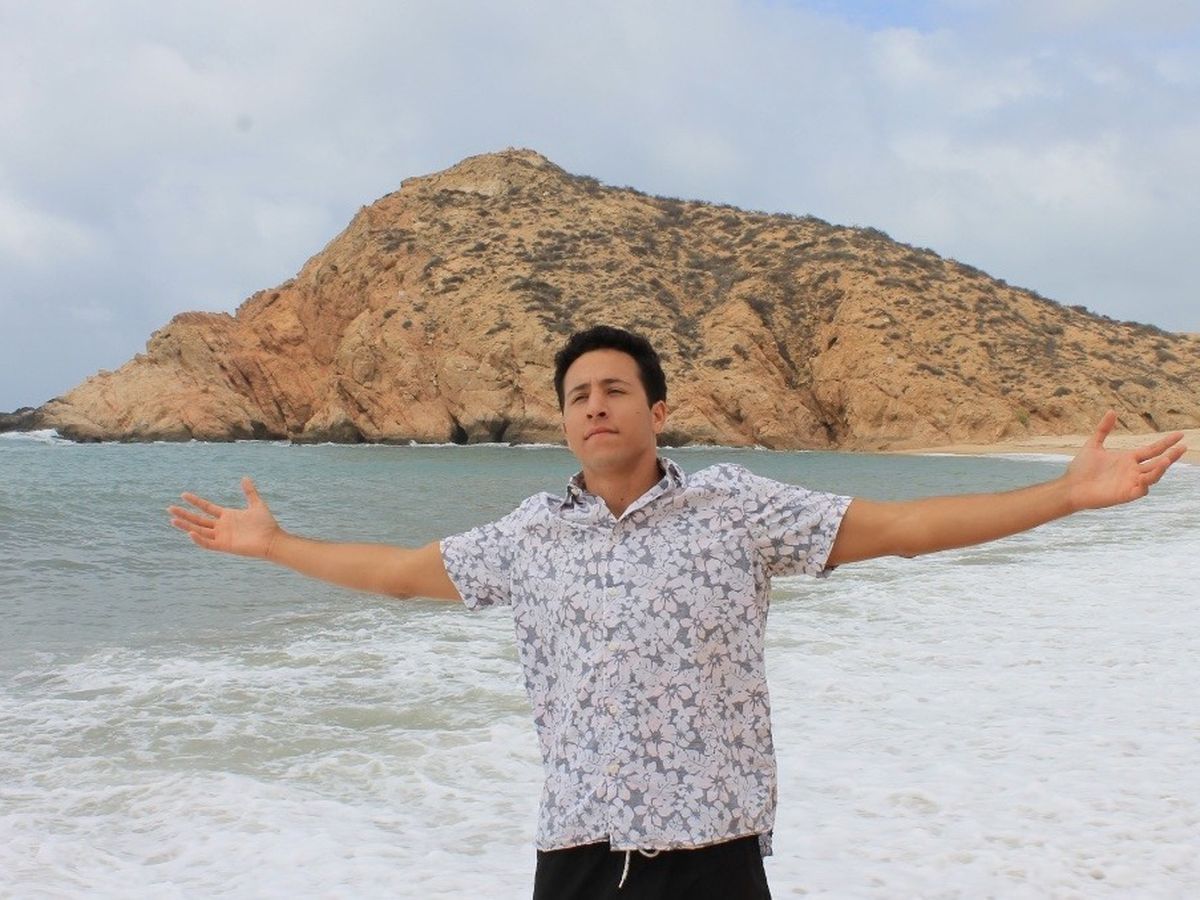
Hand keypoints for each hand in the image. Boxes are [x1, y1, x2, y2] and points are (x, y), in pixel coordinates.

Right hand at [169, 477, 281, 557]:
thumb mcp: (256, 504)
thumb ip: (250, 492)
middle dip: (184, 514)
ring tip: (173, 520)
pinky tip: (191, 532)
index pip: (206, 507)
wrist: (272, 539)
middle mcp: (222, 526)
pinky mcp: (224, 546)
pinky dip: (199, 539)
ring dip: (186, 526)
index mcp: (227, 516)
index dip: (195, 501)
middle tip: (170, 508)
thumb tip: (245, 477)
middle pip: (199, 519)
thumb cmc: (266, 524)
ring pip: (199, 531)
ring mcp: (222, 536)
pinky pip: (208, 543)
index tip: (183, 494)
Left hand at [1065, 411, 1186, 510]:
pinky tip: (1147, 477)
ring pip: (1153, 475)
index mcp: (1128, 459)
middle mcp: (1133, 471)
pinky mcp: (1125, 494)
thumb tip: (1112, 411)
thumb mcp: (1093, 445)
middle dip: (1171, 455)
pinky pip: (1141, 490)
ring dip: (1160, 468)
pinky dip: (1146, 483)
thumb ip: (1103, 429)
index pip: (1152, 449)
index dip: (1166, 442)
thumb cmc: (1081, 469)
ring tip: (1166, 459)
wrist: (1070, 487)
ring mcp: (1130, 483)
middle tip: (1183, 447)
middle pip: (1158, 462)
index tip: (1180, 434)